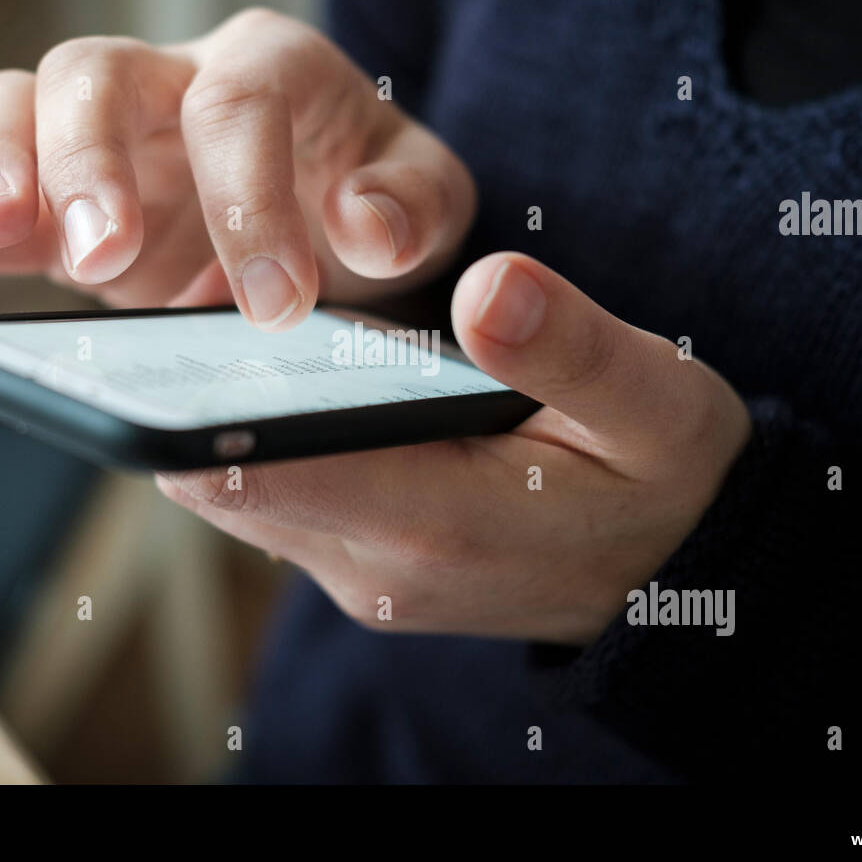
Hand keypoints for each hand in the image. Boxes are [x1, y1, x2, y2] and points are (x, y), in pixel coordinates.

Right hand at [0, 9, 475, 326]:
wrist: (325, 206)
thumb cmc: (368, 192)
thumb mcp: (421, 196)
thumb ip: (413, 203)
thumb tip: (364, 226)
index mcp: (268, 70)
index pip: (240, 105)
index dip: (250, 199)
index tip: (277, 307)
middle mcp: (168, 86)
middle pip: (94, 77)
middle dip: (90, 164)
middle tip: (107, 258)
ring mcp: (99, 142)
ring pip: (15, 110)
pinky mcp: (53, 204)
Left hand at [157, 252, 751, 644]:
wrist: (677, 575)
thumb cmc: (668, 481)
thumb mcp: (657, 405)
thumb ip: (571, 349)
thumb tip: (488, 285)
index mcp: (437, 521)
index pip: (256, 470)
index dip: (195, 395)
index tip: (184, 314)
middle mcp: (377, 566)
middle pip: (222, 483)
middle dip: (198, 395)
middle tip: (211, 295)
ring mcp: (364, 576)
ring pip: (238, 496)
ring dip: (226, 420)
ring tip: (248, 328)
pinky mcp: (363, 569)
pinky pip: (276, 506)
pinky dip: (265, 445)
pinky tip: (292, 381)